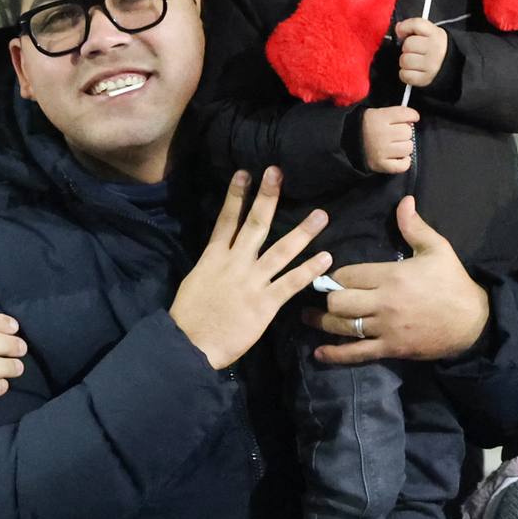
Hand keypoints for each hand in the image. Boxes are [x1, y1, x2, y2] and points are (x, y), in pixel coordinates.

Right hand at [167, 169, 330, 371]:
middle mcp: (235, 263)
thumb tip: (221, 253)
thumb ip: (211, 264)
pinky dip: (310, 270)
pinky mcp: (265, 303)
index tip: (246, 173)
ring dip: (303, 231)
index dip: (236, 195)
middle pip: (255, 224)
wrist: (190, 345)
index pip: (225, 220)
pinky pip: (292, 282)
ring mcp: (252, 282)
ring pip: (281, 250)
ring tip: (321, 215)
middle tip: (278, 173)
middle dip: (267, 197)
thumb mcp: (195, 281)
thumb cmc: (190, 316)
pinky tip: (327, 257)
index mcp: (213, 257)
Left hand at [309, 198, 495, 364]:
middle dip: (328, 297)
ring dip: (322, 322)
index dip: (335, 275)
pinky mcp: (390, 349)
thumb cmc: (453, 283)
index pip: (347, 275)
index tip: (331, 275)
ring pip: (342, 327)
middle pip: (338, 301)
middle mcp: (383, 303)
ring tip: (309, 317)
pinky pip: (356, 354)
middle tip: (323, 295)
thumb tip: (404, 201)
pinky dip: (335, 354)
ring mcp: (385, 329)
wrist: (473, 322)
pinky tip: (319, 353)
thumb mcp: (437, 249)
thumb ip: (415, 227)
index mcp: (391, 276)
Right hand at [359, 104, 419, 172]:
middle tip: (397, 134)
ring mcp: (381, 150)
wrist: (345, 143)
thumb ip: (394, 115)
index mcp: (379, 117)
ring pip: (408, 148)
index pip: (405, 114)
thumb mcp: (376, 113)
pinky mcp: (380, 165)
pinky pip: (403, 165)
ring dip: (405, 147)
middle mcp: (381, 134)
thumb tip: (412, 121)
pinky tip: (399, 157)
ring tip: (396, 145)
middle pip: (408, 132)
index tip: (413, 118)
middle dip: (405, 132)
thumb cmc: (365, 127)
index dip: (412, 115)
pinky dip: (404, 162)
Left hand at [392, 17, 448, 89]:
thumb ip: (414, 27)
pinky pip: (405, 75)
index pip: (416, 24)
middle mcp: (436, 49)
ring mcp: (432, 64)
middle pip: (407, 44)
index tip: (402, 33)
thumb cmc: (436, 49)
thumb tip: (399, 28)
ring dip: (405, 62)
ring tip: (414, 62)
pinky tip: (413, 71)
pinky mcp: (426, 78)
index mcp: (437, 34)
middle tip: (414, 51)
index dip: (404, 27)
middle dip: (407, 48)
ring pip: (404, 60)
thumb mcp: (431, 34)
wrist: (451, 68)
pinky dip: (405, 74)